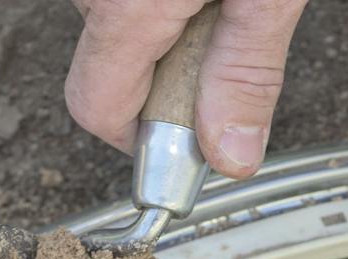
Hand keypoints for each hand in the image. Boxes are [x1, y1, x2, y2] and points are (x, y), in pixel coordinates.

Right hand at [66, 0, 307, 178]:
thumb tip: (231, 154)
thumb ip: (247, 72)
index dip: (148, 140)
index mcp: (126, 4)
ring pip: (116, 32)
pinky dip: (159, 4)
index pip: (100, 111)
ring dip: (165, 33)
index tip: (195, 141)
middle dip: (169, 78)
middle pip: (110, 73)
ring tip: (218, 1)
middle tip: (227, 42)